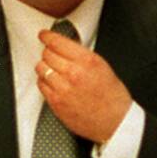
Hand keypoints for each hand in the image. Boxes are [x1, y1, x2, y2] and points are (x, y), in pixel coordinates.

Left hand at [37, 28, 132, 142]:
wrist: (115, 122)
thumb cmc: (113, 97)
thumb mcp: (103, 67)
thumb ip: (82, 56)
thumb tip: (65, 47)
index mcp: (87, 61)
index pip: (58, 42)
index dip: (48, 37)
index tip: (44, 35)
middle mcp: (73, 73)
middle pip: (47, 54)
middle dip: (49, 52)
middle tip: (52, 54)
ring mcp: (62, 89)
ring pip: (41, 68)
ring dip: (45, 66)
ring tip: (53, 69)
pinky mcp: (56, 103)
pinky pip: (41, 85)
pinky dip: (44, 81)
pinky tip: (54, 83)